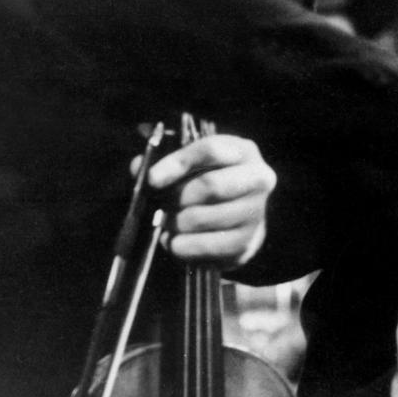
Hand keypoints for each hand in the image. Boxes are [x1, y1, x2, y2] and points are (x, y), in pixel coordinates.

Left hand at [143, 133, 276, 267]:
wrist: (240, 215)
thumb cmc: (211, 182)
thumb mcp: (195, 164)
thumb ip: (166, 162)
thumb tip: (139, 167)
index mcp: (243, 152)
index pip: (211, 150)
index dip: (178, 163)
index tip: (152, 179)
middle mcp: (258, 178)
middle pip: (211, 186)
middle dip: (178, 197)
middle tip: (162, 204)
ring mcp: (256, 211)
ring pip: (205, 218)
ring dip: (177, 223)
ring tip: (167, 223)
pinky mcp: (247, 241)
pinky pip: (207, 246)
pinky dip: (183, 246)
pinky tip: (174, 241)